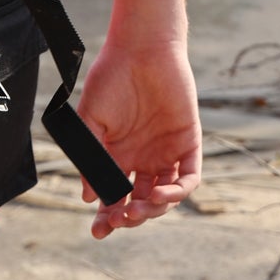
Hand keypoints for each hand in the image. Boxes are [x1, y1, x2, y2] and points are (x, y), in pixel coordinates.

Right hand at [76, 37, 200, 239]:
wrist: (141, 48)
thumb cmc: (110, 78)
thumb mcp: (90, 118)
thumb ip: (90, 156)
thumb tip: (90, 196)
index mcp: (117, 155)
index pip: (114, 195)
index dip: (108, 216)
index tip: (99, 230)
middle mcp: (143, 158)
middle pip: (140, 202)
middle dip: (130, 217)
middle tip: (119, 220)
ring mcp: (166, 153)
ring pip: (165, 196)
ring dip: (154, 208)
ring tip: (139, 208)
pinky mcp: (188, 143)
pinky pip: (189, 177)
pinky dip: (179, 191)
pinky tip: (163, 193)